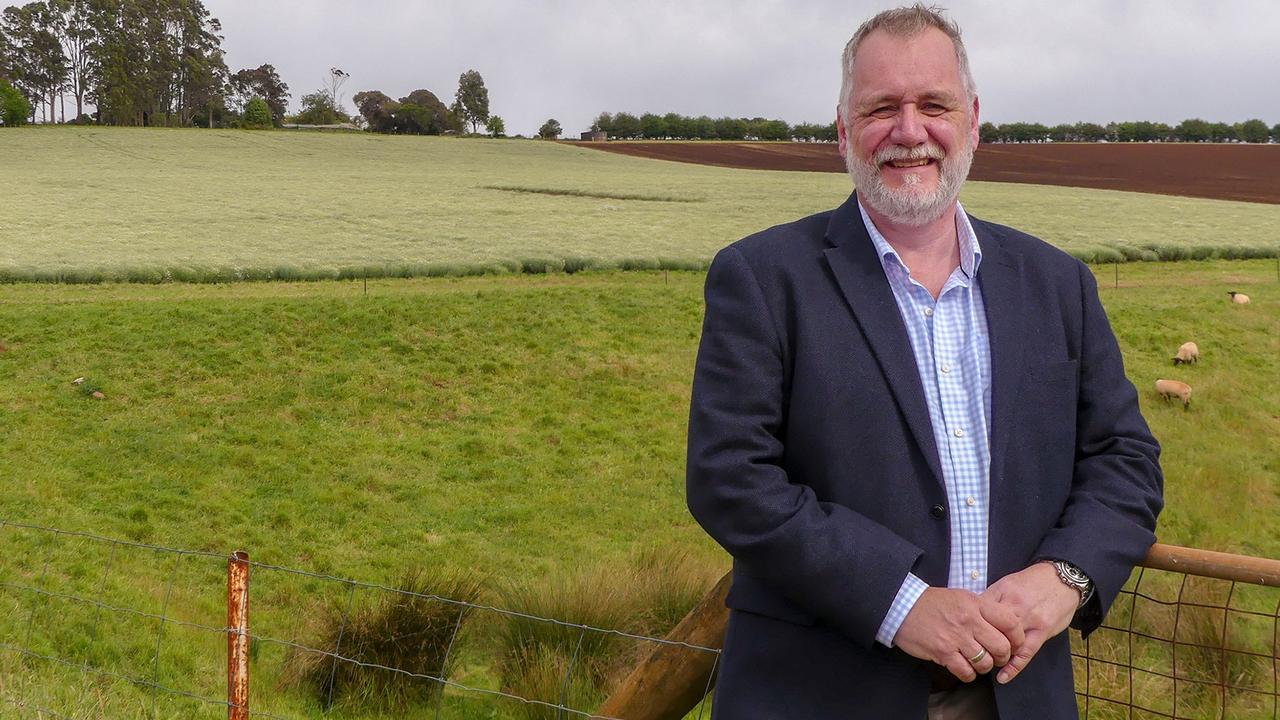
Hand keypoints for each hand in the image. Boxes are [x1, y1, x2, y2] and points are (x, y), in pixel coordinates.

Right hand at [893, 587, 1018, 681]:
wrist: (902, 606)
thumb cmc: (931, 602)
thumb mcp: (960, 596)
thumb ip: (981, 609)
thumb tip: (1002, 625)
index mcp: (975, 604)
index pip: (1010, 622)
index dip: (1017, 637)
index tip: (1014, 643)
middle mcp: (969, 620)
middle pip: (1001, 647)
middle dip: (1002, 656)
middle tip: (997, 657)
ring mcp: (956, 637)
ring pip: (985, 662)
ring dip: (984, 666)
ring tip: (978, 661)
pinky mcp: (943, 652)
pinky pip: (966, 672)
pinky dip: (968, 674)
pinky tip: (964, 667)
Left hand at [980, 562, 1079, 683]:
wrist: (1061, 579)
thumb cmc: (1031, 582)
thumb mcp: (1007, 583)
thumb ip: (991, 598)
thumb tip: (972, 614)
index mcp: (1003, 591)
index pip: (979, 610)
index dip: (969, 624)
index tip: (962, 634)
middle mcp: (1015, 606)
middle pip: (991, 628)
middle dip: (980, 641)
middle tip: (971, 651)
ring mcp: (1030, 620)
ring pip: (1007, 642)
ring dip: (995, 655)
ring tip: (985, 662)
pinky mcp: (1042, 631)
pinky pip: (1026, 652)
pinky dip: (1014, 667)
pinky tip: (1002, 677)